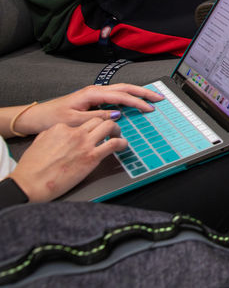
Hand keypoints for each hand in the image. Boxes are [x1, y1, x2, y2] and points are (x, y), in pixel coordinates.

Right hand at [9, 119, 126, 201]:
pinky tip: (123, 145)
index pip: (80, 121)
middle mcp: (74, 132)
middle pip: (97, 119)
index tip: (91, 131)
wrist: (30, 183)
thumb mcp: (39, 143)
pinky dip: (122, 143)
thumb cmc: (31, 168)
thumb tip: (60, 134)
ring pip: (108, 125)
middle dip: (105, 122)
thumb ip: (51, 135)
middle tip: (110, 129)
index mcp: (60, 128)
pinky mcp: (92, 157)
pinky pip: (114, 144)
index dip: (87, 127)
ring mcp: (84, 143)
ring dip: (116, 129)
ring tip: (118, 135)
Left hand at [16, 84, 160, 135]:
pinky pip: (115, 95)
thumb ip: (96, 117)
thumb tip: (116, 115)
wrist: (37, 116)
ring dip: (137, 93)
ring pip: (121, 90)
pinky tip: (133, 103)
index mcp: (92, 93)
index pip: (121, 96)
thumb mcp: (73, 121)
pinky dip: (128, 97)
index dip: (137, 102)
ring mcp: (94, 93)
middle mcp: (95, 90)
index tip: (149, 108)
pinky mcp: (93, 99)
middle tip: (159, 98)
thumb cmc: (52, 118)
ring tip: (150, 98)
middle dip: (143, 92)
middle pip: (125, 88)